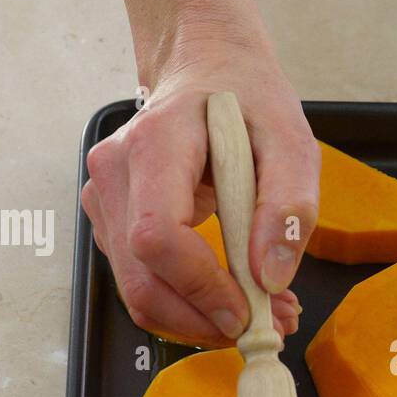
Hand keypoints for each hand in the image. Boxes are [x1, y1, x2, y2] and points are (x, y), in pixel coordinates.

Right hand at [82, 21, 318, 347]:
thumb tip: (271, 276)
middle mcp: (115, 175)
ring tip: (264, 312)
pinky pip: (144, 282)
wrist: (204, 69)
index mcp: (155, 145)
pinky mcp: (112, 224)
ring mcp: (105, 201)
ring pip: (140, 292)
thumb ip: (289, 203)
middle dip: (204, 319)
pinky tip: (235, 295)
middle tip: (269, 328)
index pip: (155, 235)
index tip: (248, 310)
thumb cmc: (246, 98)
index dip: (199, 285)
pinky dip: (189, 304)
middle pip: (141, 279)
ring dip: (201, 319)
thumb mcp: (291, 138)